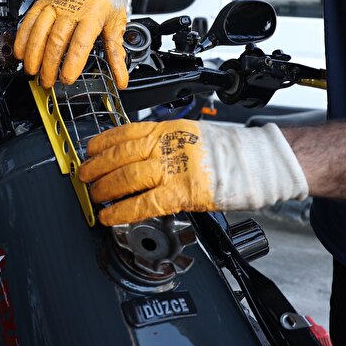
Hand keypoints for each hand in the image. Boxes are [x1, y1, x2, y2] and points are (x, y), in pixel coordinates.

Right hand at [14, 0, 137, 87]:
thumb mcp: (117, 24)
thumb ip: (117, 54)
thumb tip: (121, 80)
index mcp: (94, 14)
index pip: (81, 41)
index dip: (72, 62)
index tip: (67, 78)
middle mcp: (73, 7)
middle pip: (57, 39)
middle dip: (49, 64)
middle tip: (47, 81)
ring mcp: (57, 2)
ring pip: (40, 30)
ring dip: (33, 53)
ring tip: (32, 70)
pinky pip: (30, 19)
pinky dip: (23, 37)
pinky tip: (21, 51)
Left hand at [79, 119, 308, 225]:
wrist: (260, 161)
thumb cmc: (231, 151)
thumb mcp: (192, 135)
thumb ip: (166, 143)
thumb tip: (139, 155)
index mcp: (170, 128)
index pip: (126, 132)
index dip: (103, 142)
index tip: (90, 150)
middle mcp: (169, 144)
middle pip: (122, 155)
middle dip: (97, 167)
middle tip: (85, 177)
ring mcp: (176, 167)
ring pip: (128, 177)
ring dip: (105, 189)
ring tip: (95, 197)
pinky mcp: (184, 192)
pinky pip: (146, 203)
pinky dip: (124, 210)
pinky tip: (111, 216)